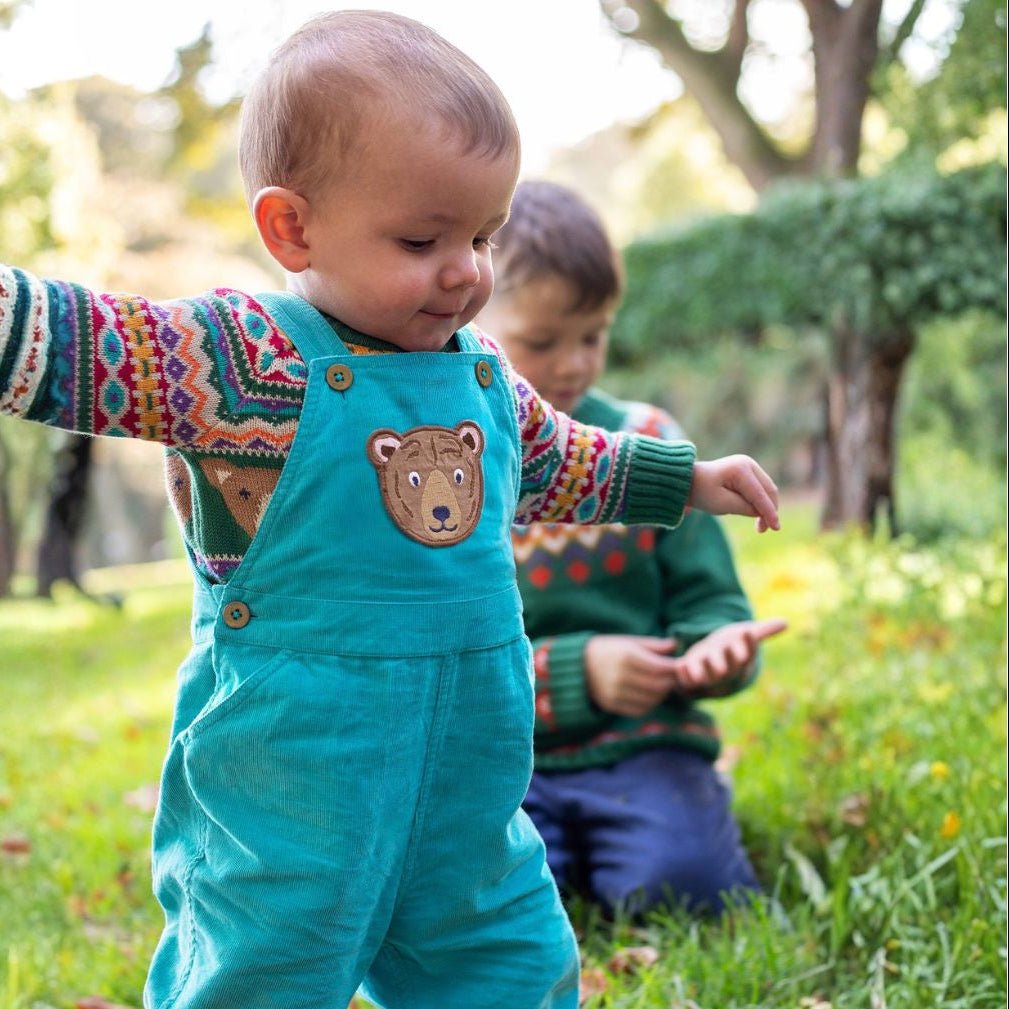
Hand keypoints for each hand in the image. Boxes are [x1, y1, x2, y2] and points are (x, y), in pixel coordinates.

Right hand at [584, 635, 681, 717]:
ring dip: (662, 694)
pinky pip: (639, 710)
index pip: (660, 667)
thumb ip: (652, 644)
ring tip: (662, 686)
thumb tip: (675, 645)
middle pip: (657, 685)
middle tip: (674, 678)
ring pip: (651, 699)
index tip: (679, 666)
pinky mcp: (610, 705)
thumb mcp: (628, 641)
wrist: (577, 665)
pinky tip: (650, 696)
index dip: (674, 669)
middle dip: (671, 682)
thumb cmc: (607, 650)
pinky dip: (649, 704)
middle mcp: (619, 675)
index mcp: (626, 656)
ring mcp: (614, 692)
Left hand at [670, 618, 787, 691]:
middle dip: (727, 659)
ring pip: (707, 677)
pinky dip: (683, 675)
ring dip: (704, 669)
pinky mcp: (690, 680)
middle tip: (725, 648)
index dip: (748, 645)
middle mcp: (725, 673)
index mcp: (740, 664)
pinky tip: (680, 665)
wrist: (710, 665)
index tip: (747, 630)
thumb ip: (763, 631)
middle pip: (729, 669)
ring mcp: (707, 677)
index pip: (747, 655)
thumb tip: (786, 622)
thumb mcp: (744, 636)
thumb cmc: (729, 647)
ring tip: (703, 657)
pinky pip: (686, 682)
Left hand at [689, 456, 779, 531]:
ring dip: (767, 507)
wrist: (690, 480)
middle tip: (762, 530)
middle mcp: (748, 463)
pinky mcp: (749, 471)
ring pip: (767, 489)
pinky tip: (757, 515)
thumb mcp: (722, 504)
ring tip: (760, 526)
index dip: (769, 512)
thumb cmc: (703, 492)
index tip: (776, 528)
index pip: (759, 494)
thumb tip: (763, 512)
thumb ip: (744, 508)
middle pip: (768, 490)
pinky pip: (761, 488)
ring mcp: (749, 465)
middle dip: (769, 511)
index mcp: (740, 469)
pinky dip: (762, 501)